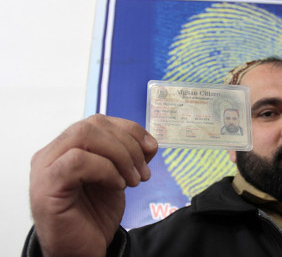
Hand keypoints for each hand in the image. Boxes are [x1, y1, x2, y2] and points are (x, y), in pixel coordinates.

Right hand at [29, 114, 157, 256]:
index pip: (99, 121)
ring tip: (133, 181)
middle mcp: (53, 152)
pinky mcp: (47, 185)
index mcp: (68, 147)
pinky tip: (117, 186)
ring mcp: (46, 167)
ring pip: (85, 135)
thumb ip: (129, 157)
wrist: (80, 251)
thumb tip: (149, 143)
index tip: (151, 148)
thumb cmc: (93, 217)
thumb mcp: (118, 178)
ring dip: (120, 156)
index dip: (129, 129)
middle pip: (93, 124)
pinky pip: (78, 161)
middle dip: (128, 144)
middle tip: (142, 172)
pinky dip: (105, 169)